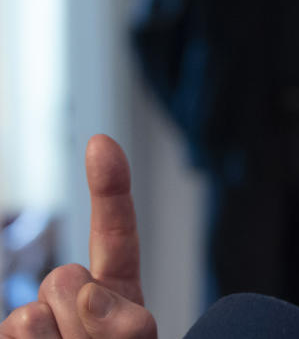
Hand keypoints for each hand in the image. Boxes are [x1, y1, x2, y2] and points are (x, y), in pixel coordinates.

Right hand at [0, 135, 156, 337]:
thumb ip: (124, 322)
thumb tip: (83, 291)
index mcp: (117, 300)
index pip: (116, 235)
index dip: (110, 188)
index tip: (101, 141)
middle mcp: (69, 308)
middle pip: (67, 279)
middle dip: (84, 318)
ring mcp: (29, 329)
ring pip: (32, 313)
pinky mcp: (7, 336)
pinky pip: (16, 333)